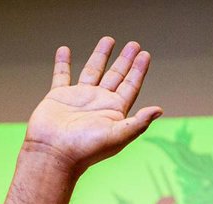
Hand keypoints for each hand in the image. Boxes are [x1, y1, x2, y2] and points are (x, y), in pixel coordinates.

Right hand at [23, 36, 161, 176]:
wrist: (54, 154)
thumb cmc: (85, 149)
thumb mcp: (117, 136)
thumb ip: (138, 122)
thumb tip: (159, 110)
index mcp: (114, 112)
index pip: (130, 86)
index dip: (138, 70)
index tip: (145, 54)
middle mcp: (98, 103)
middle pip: (116, 76)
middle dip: (125, 60)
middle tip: (133, 45)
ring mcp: (79, 99)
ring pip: (92, 71)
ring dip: (100, 55)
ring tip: (108, 40)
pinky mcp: (59, 97)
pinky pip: (61, 75)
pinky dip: (62, 63)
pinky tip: (65, 50)